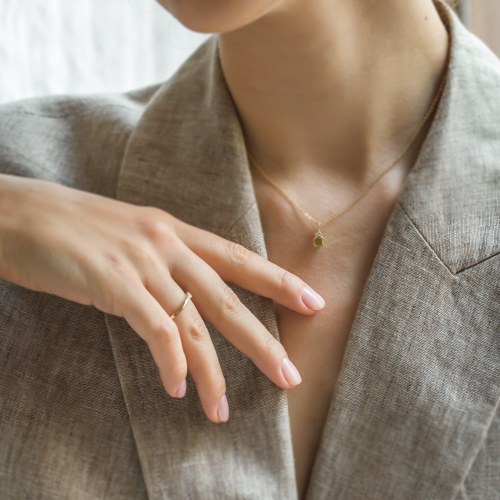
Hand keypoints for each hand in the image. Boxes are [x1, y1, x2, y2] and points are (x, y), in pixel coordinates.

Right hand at [0, 174, 324, 422]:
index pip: (239, 257)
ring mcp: (142, 264)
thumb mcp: (131, 238)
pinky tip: (177, 388)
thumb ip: (163, 263)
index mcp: (175, 232)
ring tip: (222, 409)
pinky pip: (154, 330)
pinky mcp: (113, 283)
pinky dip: (169, 362)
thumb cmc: (74, 229)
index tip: (313, 301)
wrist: (20, 214)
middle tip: (292, 373)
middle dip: (262, 339)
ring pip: (194, 324)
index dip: (279, 280)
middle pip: (229, 297)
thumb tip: (184, 299)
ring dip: (212, 372)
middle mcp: (167, 244)